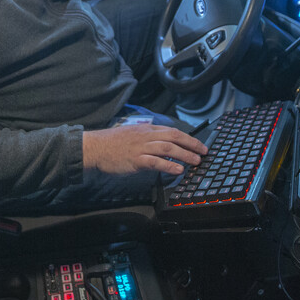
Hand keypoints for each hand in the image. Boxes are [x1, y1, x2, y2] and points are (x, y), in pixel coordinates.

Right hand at [82, 124, 207, 175]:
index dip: (188, 137)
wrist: (95, 147)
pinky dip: (168, 165)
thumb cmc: (112, 142)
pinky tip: (178, 170)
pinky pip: (155, 162)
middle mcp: (146, 136)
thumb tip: (161, 142)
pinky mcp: (136, 159)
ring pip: (168, 148)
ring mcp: (141, 147)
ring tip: (195, 161)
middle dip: (192, 144)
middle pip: (174, 137)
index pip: (172, 131)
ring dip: (184, 154)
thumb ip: (147, 136)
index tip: (199, 145)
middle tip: (204, 152)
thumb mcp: (132, 133)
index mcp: (147, 129)